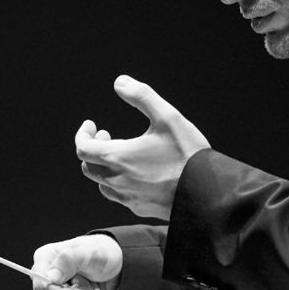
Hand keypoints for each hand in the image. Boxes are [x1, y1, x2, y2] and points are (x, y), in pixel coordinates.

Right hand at [31, 234, 122, 289]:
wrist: (117, 263)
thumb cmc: (101, 252)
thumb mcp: (90, 251)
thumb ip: (69, 259)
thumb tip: (50, 277)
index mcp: (45, 261)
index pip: (41, 287)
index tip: (79, 282)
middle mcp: (48, 282)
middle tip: (90, 279)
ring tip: (95, 283)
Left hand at [76, 75, 209, 219]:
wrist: (206, 193)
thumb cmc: (187, 154)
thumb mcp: (167, 117)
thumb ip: (142, 96)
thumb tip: (120, 82)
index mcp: (118, 157)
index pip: (83, 148)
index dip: (83, 134)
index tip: (92, 124)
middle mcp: (117, 180)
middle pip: (88, 166)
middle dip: (93, 148)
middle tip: (106, 135)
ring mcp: (127, 197)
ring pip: (101, 183)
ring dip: (103, 166)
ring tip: (119, 154)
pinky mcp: (139, 207)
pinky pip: (117, 196)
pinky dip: (116, 182)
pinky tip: (133, 174)